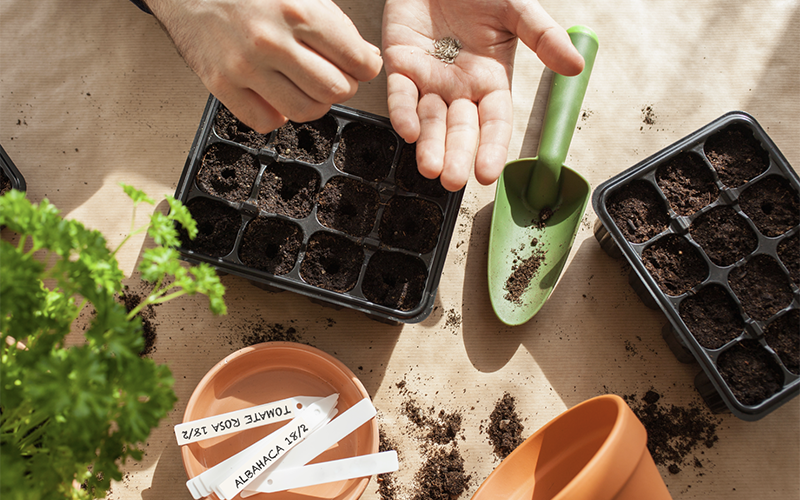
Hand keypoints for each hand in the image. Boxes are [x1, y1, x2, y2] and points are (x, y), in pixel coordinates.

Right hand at [146, 0, 382, 132]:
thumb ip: (335, 25)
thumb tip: (365, 58)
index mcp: (297, 11)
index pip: (357, 61)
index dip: (366, 67)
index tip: (360, 66)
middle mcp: (271, 41)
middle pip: (335, 91)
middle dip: (343, 86)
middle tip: (333, 76)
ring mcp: (244, 67)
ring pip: (305, 111)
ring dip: (314, 103)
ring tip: (306, 86)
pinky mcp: (221, 85)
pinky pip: (266, 121)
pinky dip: (278, 114)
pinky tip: (276, 94)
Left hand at [382, 0, 583, 190]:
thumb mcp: (517, 10)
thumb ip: (543, 37)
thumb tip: (575, 66)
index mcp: (491, 81)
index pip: (494, 122)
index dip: (492, 148)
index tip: (488, 174)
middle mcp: (460, 87)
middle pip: (460, 129)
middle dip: (456, 155)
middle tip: (453, 180)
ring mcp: (429, 79)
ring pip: (429, 120)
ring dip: (429, 145)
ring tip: (429, 169)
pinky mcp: (400, 65)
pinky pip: (400, 95)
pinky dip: (403, 113)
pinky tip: (408, 131)